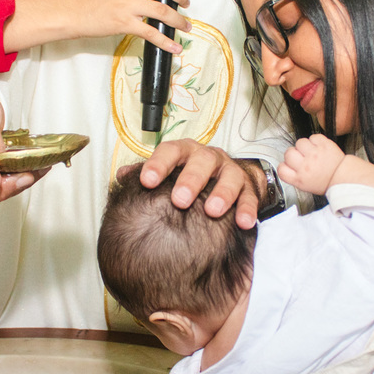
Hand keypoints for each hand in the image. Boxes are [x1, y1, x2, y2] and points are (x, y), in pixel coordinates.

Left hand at [137, 139, 261, 229]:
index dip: (158, 164)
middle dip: (191, 179)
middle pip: (201, 160)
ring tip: (212, 211)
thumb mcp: (167, 175)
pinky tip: (243, 222)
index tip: (146, 181)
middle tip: (180, 200)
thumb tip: (122, 176)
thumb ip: (146, 175)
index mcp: (184, 153)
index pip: (170, 151)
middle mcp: (208, 158)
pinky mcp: (248, 187)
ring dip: (222, 192)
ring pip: (229, 175)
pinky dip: (248, 208)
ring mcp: (230, 171)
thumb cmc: (188, 180)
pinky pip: (251, 196)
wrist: (223, 183)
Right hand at [278, 135, 344, 195]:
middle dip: (293, 154)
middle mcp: (305, 166)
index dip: (284, 165)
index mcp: (299, 178)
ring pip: (300, 142)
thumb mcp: (305, 185)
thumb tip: (286, 165)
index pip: (281, 169)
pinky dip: (314, 140)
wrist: (342, 176)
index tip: (289, 165)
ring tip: (311, 152)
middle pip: (288, 153)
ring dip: (303, 146)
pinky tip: (318, 148)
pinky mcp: (323, 145)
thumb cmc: (324, 181)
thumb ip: (293, 175)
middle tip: (301, 157)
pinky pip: (312, 137)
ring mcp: (314, 154)